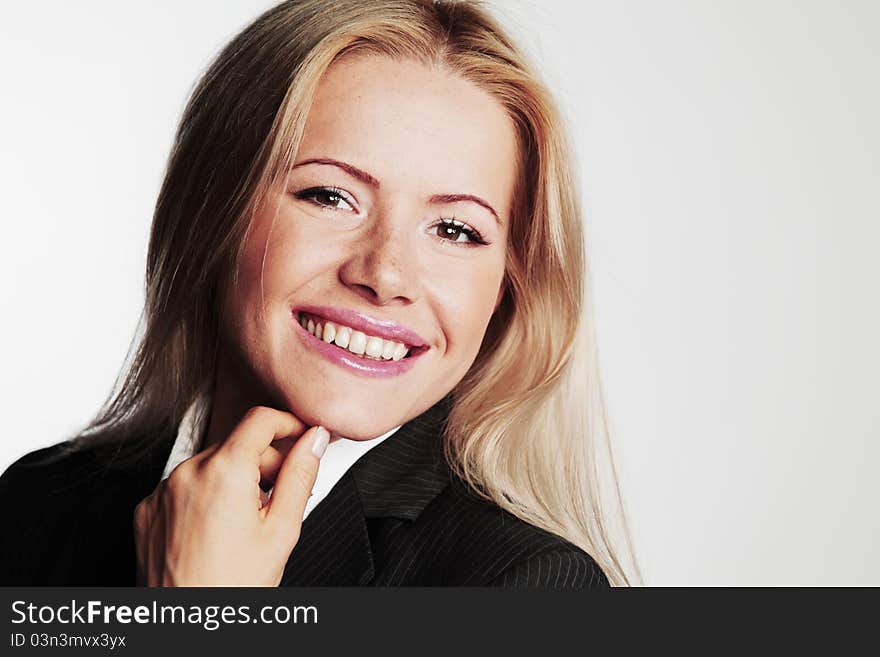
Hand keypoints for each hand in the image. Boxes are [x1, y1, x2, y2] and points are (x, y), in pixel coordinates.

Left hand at [133, 406, 328, 585]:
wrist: (186, 629)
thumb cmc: (231, 589)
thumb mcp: (281, 530)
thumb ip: (301, 475)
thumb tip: (315, 440)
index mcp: (224, 472)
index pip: (261, 419)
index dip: (289, 423)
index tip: (302, 435)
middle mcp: (187, 473)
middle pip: (238, 444)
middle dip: (265, 464)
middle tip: (282, 499)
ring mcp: (162, 491)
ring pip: (212, 465)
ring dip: (236, 481)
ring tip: (248, 523)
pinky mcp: (147, 509)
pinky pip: (185, 486)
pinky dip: (206, 497)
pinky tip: (218, 530)